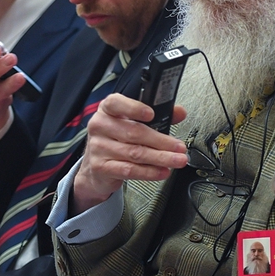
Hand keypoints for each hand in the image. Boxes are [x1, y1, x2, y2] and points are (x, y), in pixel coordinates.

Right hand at [71, 93, 187, 213]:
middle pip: (133, 132)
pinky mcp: (101, 167)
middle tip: (179, 147)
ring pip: (135, 153)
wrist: (95, 167)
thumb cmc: (117, 140)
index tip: (152, 115)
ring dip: (160, 158)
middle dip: (161, 141)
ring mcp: (98, 147)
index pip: (116, 103)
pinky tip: (162, 171)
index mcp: (107, 110)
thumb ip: (158, 116)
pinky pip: (129, 170)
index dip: (134, 108)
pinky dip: (149, 172)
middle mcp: (100, 126)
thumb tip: (179, 112)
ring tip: (177, 160)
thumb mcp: (133, 123)